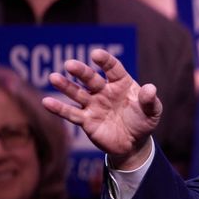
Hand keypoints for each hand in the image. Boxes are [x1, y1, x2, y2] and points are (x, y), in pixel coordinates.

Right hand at [43, 48, 161, 168]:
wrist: (134, 143)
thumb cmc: (143, 121)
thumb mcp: (152, 111)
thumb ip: (150, 100)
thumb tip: (150, 88)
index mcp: (121, 83)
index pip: (113, 68)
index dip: (105, 61)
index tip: (96, 55)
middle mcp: (104, 90)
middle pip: (90, 78)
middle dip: (81, 72)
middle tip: (70, 65)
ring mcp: (93, 104)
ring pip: (77, 93)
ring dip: (65, 86)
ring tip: (53, 78)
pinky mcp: (86, 120)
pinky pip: (71, 113)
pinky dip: (59, 108)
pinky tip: (46, 102)